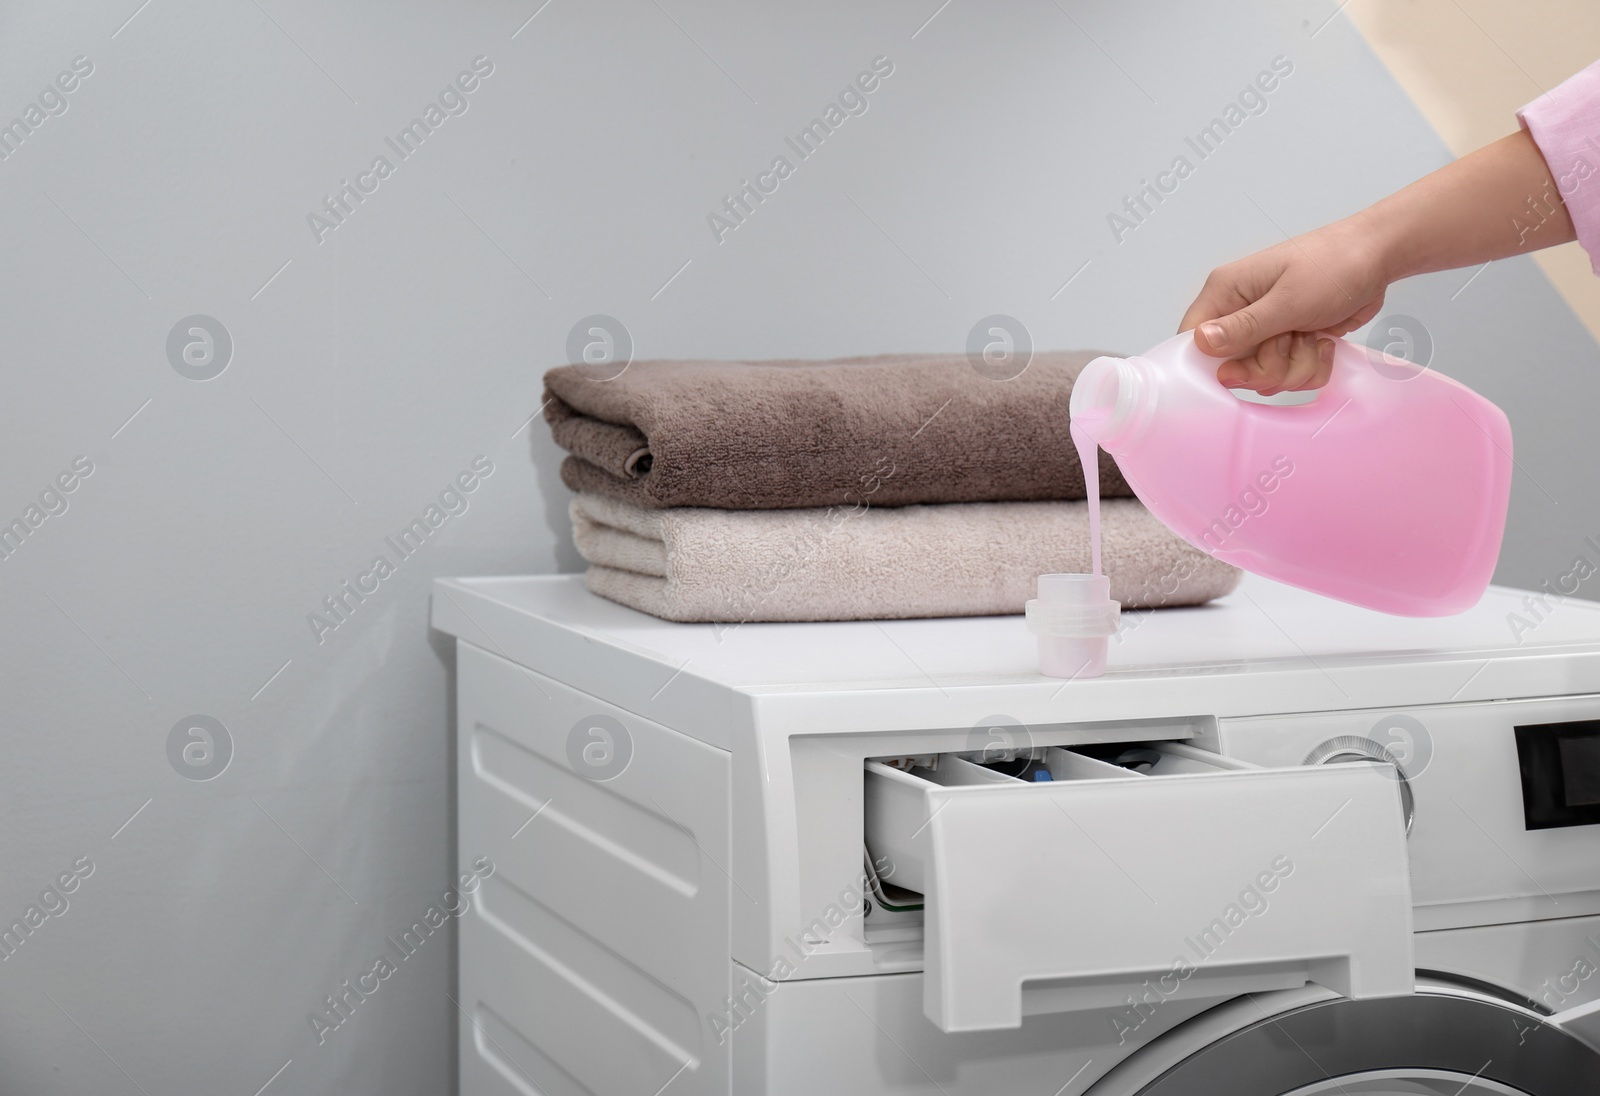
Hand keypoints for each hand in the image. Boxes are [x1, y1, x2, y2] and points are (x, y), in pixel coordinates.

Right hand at [1179, 215, 1391, 393]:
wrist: (1379, 257)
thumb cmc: (1335, 264)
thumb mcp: (1288, 300)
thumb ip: (1244, 327)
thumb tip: (1200, 341)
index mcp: (1227, 292)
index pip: (1193, 339)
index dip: (1213, 365)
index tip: (1242, 370)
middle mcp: (1240, 312)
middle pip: (1232, 368)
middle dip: (1268, 367)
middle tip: (1291, 341)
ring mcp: (1265, 330)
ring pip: (1264, 376)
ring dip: (1295, 367)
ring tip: (1312, 335)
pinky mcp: (1288, 342)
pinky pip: (1289, 375)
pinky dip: (1311, 367)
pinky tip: (1322, 341)